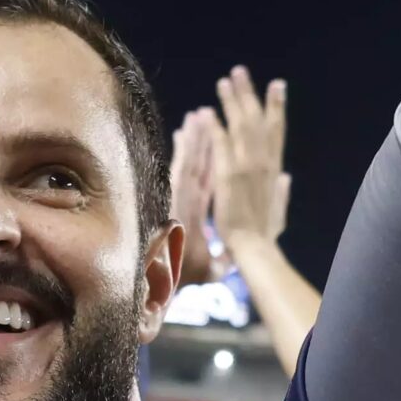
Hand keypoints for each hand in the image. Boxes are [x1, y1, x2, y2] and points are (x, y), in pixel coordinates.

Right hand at [169, 109, 219, 285]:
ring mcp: (179, 198)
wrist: (167, 287)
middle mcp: (186, 201)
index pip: (206, 180)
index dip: (210, 157)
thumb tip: (233, 255)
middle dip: (201, 140)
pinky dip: (184, 151)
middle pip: (198, 165)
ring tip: (197, 114)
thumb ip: (223, 259)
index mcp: (195, 213)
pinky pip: (181, 170)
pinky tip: (184, 132)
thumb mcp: (213, 267)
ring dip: (194, 138)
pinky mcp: (173, 199)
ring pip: (189, 162)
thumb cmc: (186, 279)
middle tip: (204, 113)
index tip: (214, 136)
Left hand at [213, 69, 292, 252]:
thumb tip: (286, 176)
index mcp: (273, 169)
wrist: (254, 248)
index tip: (277, 85)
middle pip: (257, 121)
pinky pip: (220, 146)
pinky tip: (207, 112)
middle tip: (241, 71)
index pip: (276, 131)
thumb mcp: (279, 211)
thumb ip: (282, 192)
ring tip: (224, 81)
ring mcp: (245, 168)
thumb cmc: (265, 235)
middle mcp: (262, 163)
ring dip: (232, 102)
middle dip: (249, 94)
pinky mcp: (227, 176)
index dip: (276, 107)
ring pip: (239, 127)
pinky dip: (214, 128)